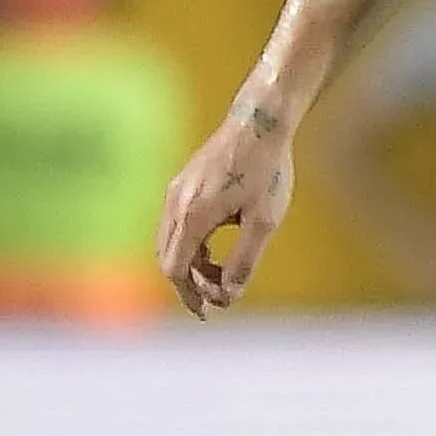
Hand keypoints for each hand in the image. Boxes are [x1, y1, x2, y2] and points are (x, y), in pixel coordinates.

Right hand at [156, 107, 294, 316]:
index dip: (190, 295)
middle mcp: (175, 204)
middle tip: (219, 297)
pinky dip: (189, 245)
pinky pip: (174, 225)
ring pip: (169, 242)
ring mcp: (175, 192)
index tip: (210, 311)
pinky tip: (214, 248)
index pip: (175, 270)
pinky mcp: (182, 184)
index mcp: (193, 217)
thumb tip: (228, 295)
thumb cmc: (267, 171)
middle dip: (190, 283)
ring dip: (190, 264)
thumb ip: (245, 261)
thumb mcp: (264, 221)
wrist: (260, 124)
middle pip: (168, 259)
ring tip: (220, 273)